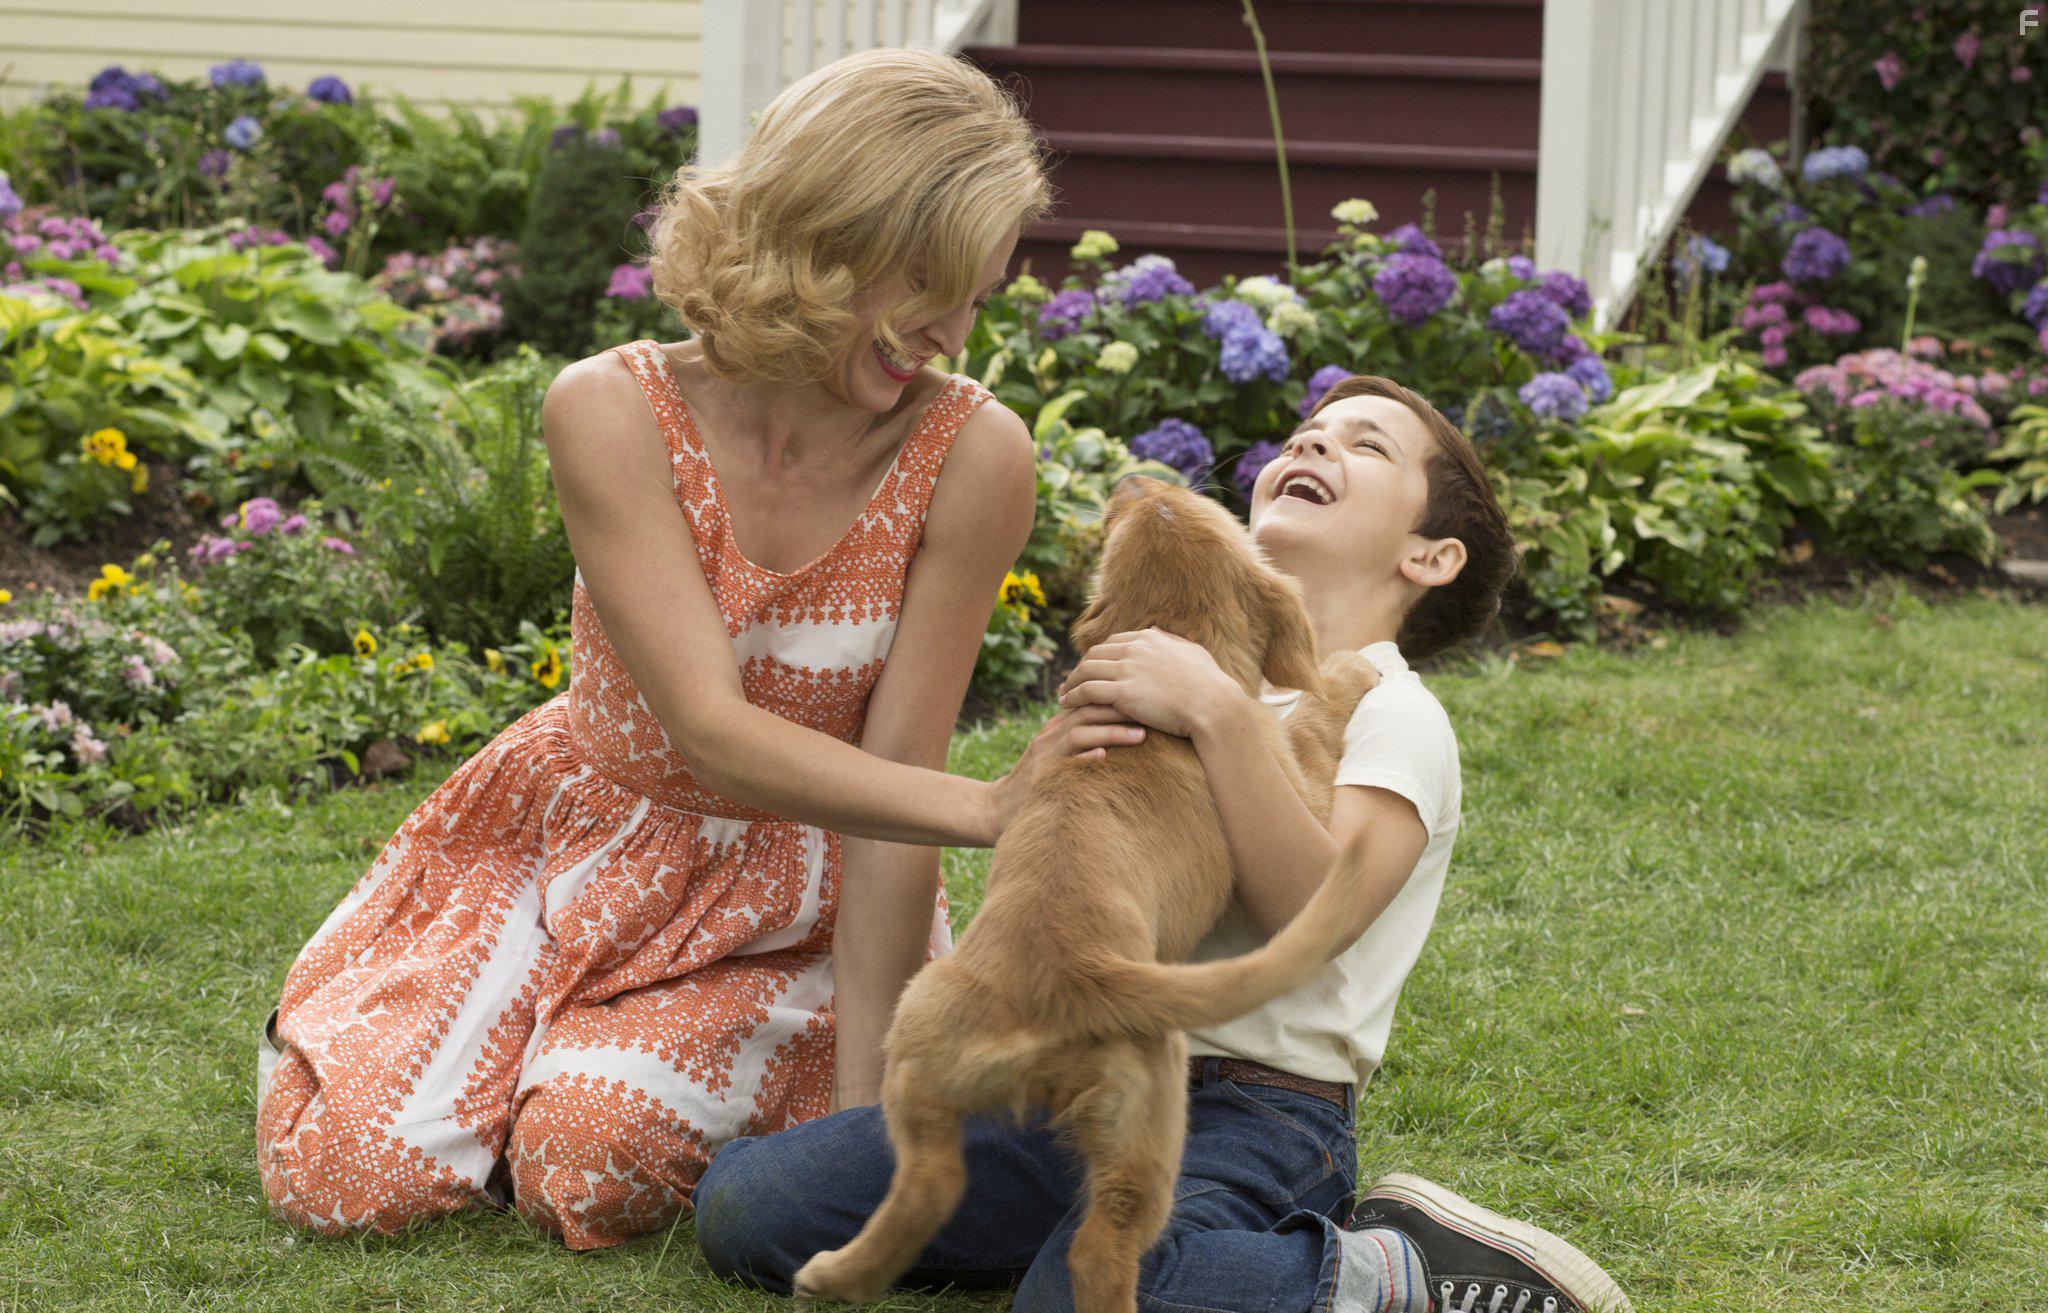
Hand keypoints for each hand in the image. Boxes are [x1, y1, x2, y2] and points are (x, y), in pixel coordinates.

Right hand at [989, 704, 1145, 836]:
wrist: (998, 809)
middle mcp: (1051, 735)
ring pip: (1079, 731)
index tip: (1150, 701)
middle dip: (1122, 710)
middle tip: (1154, 713)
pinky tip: (1103, 756)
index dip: (1120, 699)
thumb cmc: (1040, 786)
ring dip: (1112, 731)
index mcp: (1057, 728)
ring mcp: (1044, 754)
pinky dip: (1084, 757)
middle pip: (1089, 710)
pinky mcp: (1040, 775)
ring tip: (1141, 735)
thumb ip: (1084, 744)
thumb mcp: (1061, 758)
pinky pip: (1063, 762)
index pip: (1092, 703)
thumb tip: (1125, 738)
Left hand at [1055, 628, 1238, 739]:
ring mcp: (1127, 669)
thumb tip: (1159, 632)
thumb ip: (1172, 641)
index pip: (1114, 641)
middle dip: (1080, 667)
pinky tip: (1066, 705)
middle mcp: (1135, 648)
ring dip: (1071, 682)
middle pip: (1095, 654)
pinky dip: (1073, 696)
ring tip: (1064, 694)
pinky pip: (1087, 691)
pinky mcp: (1122, 692)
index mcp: (1150, 638)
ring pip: (1086, 670)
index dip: (1099, 655)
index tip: (1091, 666)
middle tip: (1071, 681)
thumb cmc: (1210, 683)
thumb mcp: (1193, 652)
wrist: (1214, 704)